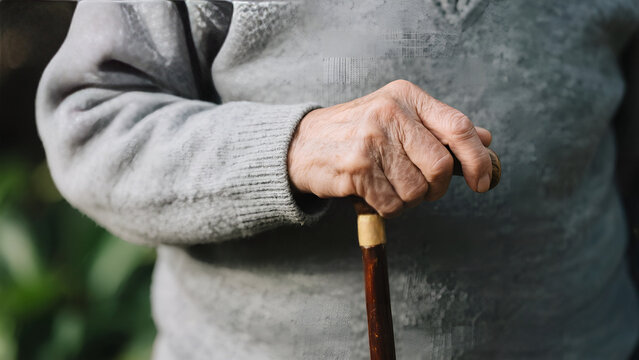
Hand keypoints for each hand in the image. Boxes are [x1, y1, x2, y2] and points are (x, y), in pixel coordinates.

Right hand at [287, 80, 492, 216]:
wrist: (303, 144)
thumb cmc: (357, 132)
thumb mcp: (398, 117)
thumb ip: (440, 128)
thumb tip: (485, 140)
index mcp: (406, 97)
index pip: (458, 127)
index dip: (477, 160)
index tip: (482, 182)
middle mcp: (390, 113)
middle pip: (440, 166)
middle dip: (437, 188)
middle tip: (424, 189)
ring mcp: (371, 141)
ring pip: (416, 190)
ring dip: (409, 200)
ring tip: (389, 184)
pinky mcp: (356, 168)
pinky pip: (392, 204)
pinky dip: (389, 207)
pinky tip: (374, 191)